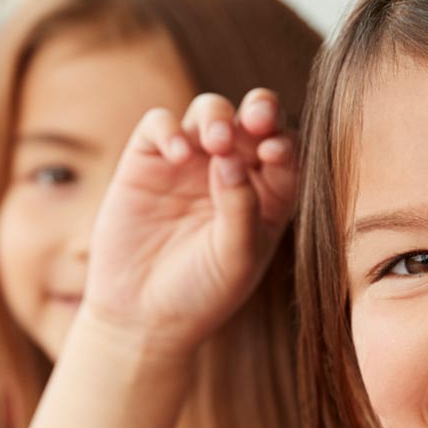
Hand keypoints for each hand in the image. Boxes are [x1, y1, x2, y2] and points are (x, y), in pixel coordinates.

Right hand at [82, 88, 297, 358]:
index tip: (274, 154)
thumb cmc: (200, 294)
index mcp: (267, 194)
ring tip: (216, 142)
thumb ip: (242, 208)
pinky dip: (168, 129)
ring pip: (209, 112)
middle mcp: (231, 171)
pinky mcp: (146, 161)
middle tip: (256, 120)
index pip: (286, 150)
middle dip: (260, 109)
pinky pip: (159, 125)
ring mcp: (188, 162)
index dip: (285, 142)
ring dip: (217, 117)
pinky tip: (176, 154)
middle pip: (253, 118)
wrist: (141, 318)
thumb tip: (232, 158)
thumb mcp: (235, 259)